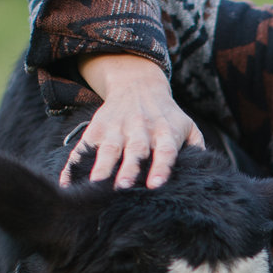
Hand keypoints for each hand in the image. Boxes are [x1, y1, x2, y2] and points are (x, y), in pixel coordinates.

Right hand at [60, 53, 204, 188]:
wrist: (138, 84)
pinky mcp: (96, 128)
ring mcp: (116, 128)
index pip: (166, 150)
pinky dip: (73, 165)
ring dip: (102, 168)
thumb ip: (197, 149)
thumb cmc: (167, 116)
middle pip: (135, 150)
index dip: (162, 167)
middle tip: (123, 188)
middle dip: (129, 169)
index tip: (156, 185)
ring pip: (108, 149)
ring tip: (95, 186)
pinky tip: (67, 183)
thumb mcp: (187, 126)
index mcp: (165, 130)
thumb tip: (206, 175)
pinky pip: (83, 148)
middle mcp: (140, 128)